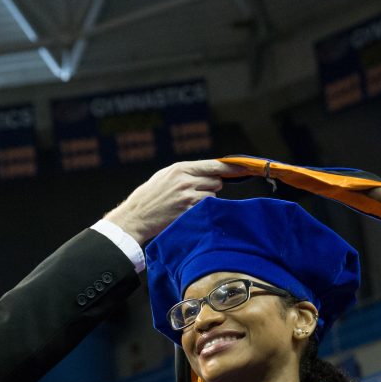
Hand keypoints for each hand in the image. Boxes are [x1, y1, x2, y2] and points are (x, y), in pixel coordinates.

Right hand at [105, 160, 247, 245]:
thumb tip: (211, 170)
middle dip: (211, 187)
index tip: (244, 167)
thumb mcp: (165, 176)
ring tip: (187, 203)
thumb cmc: (150, 196)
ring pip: (213, 196)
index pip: (213, 165)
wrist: (136, 216)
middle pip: (216, 181)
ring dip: (206, 200)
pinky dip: (201, 211)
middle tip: (197, 192)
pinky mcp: (188, 212)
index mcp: (180, 169)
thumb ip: (186, 172)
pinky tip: (187, 212)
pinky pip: (206, 209)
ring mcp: (188, 197)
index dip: (230, 167)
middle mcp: (186, 181)